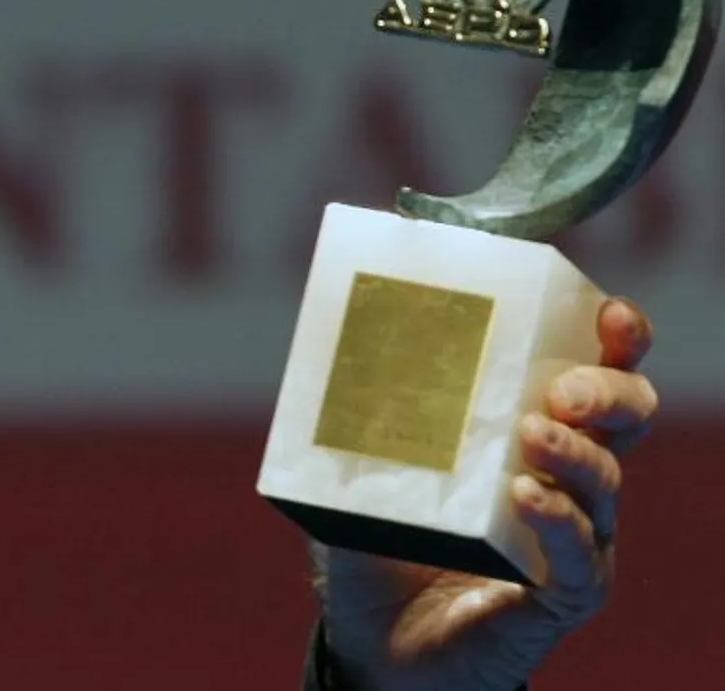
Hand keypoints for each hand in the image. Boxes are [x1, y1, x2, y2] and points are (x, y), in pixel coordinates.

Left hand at [316, 298, 656, 690]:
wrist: (377, 635)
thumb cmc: (382, 535)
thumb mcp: (364, 463)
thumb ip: (355, 412)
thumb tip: (322, 343)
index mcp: (536, 425)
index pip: (598, 371)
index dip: (616, 339)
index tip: (608, 314)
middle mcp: (570, 476)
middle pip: (626, 419)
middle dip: (607, 393)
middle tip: (562, 389)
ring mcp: (574, 535)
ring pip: (604, 483)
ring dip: (573, 454)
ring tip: (531, 434)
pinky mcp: (561, 592)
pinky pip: (577, 556)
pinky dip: (556, 523)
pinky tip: (525, 496)